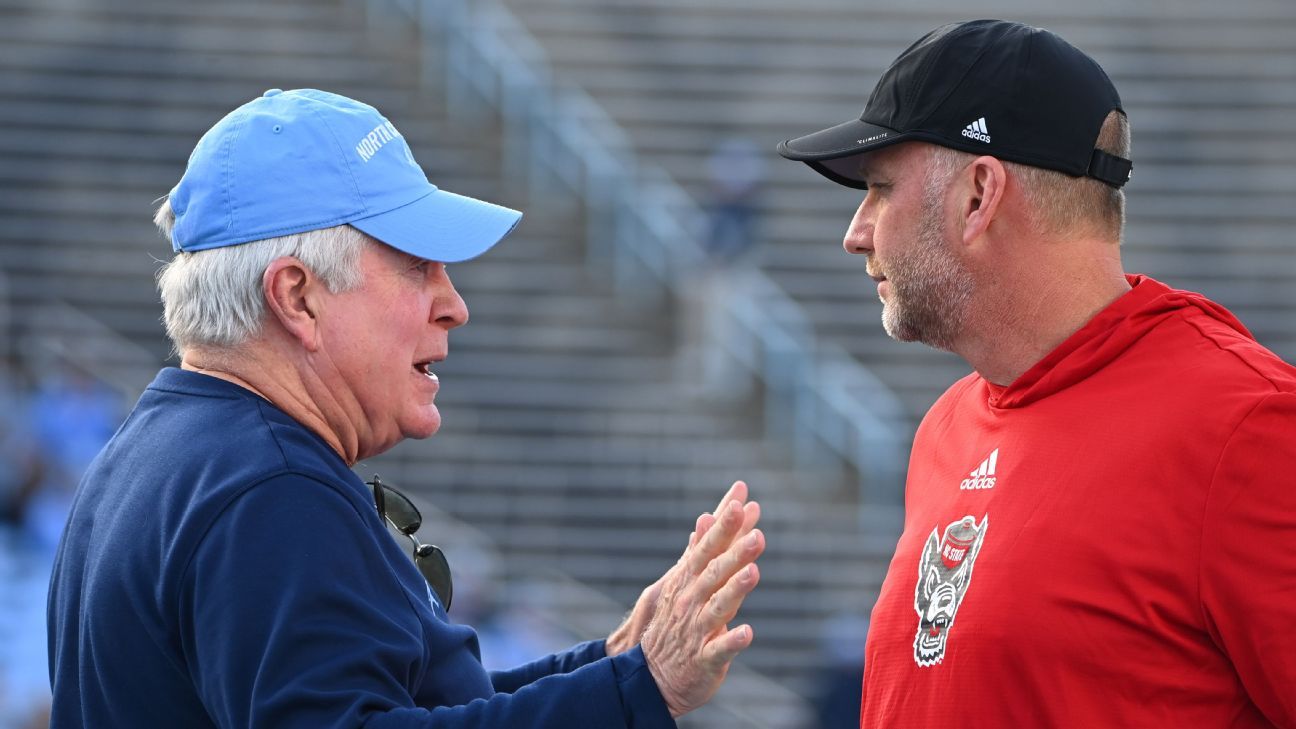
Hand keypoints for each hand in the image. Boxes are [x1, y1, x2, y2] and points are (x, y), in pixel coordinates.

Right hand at [638, 487, 764, 716]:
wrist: (647, 677)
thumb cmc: (674, 624)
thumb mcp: (682, 584)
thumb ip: (700, 551)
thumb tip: (707, 516)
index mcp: (688, 581)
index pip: (709, 545)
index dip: (725, 522)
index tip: (742, 497)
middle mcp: (691, 601)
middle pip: (715, 572)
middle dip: (735, 551)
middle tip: (757, 533)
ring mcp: (696, 630)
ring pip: (718, 606)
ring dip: (735, 589)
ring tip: (753, 572)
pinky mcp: (704, 660)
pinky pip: (719, 649)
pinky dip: (731, 641)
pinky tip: (747, 632)